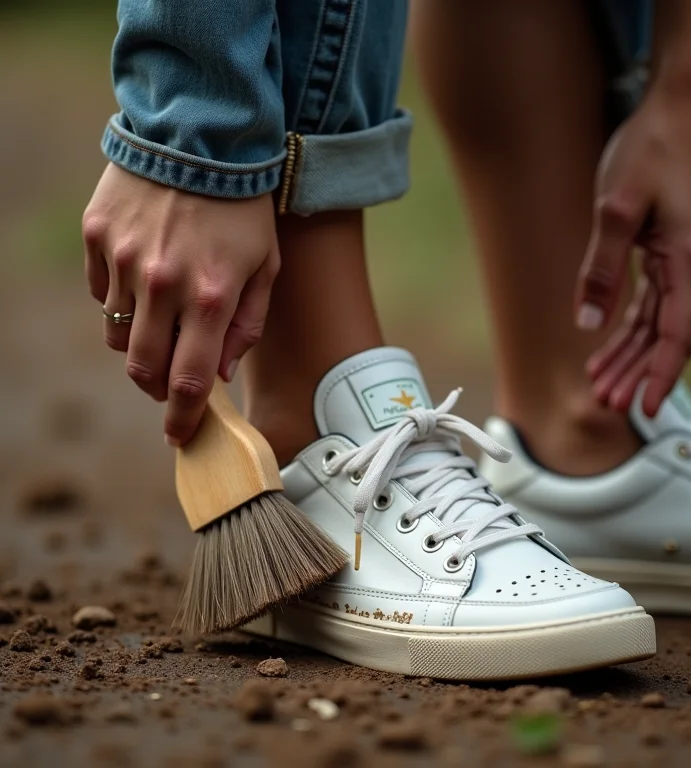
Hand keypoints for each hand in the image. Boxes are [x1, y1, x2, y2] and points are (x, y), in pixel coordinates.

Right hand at [83, 163, 279, 445]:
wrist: (202, 134)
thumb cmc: (246, 208)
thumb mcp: (266, 268)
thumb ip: (246, 326)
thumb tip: (219, 373)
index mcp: (212, 298)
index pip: (190, 382)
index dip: (184, 419)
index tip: (180, 435)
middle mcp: (162, 285)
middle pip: (144, 369)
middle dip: (157, 389)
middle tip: (171, 383)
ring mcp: (124, 261)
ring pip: (118, 334)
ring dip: (140, 341)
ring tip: (164, 317)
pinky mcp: (99, 237)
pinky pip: (101, 292)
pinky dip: (121, 301)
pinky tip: (145, 278)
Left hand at [575, 88, 690, 416]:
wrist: (681, 106)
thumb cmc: (652, 148)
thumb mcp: (616, 208)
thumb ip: (602, 268)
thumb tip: (589, 322)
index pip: (678, 333)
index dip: (659, 374)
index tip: (643, 408)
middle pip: (669, 335)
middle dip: (638, 371)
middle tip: (607, 403)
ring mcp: (689, 259)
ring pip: (661, 322)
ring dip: (632, 353)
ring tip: (602, 383)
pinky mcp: (675, 251)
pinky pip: (655, 301)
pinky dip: (632, 325)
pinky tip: (609, 343)